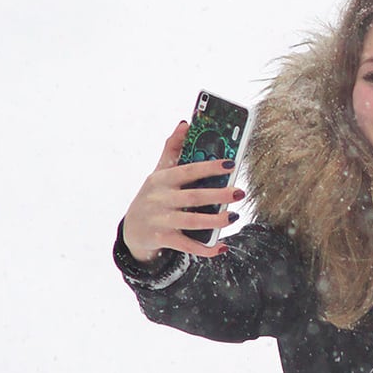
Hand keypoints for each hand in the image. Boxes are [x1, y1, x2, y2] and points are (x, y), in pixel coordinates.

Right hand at [122, 121, 244, 261]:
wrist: (131, 231)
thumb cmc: (152, 197)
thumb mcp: (158, 174)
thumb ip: (172, 150)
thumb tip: (185, 123)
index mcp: (161, 180)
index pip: (188, 171)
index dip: (209, 167)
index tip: (231, 164)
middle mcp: (159, 199)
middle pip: (193, 197)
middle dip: (218, 194)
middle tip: (240, 192)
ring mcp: (160, 220)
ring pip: (192, 221)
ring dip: (215, 220)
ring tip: (234, 217)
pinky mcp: (161, 239)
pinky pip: (186, 245)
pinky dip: (205, 248)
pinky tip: (221, 247)